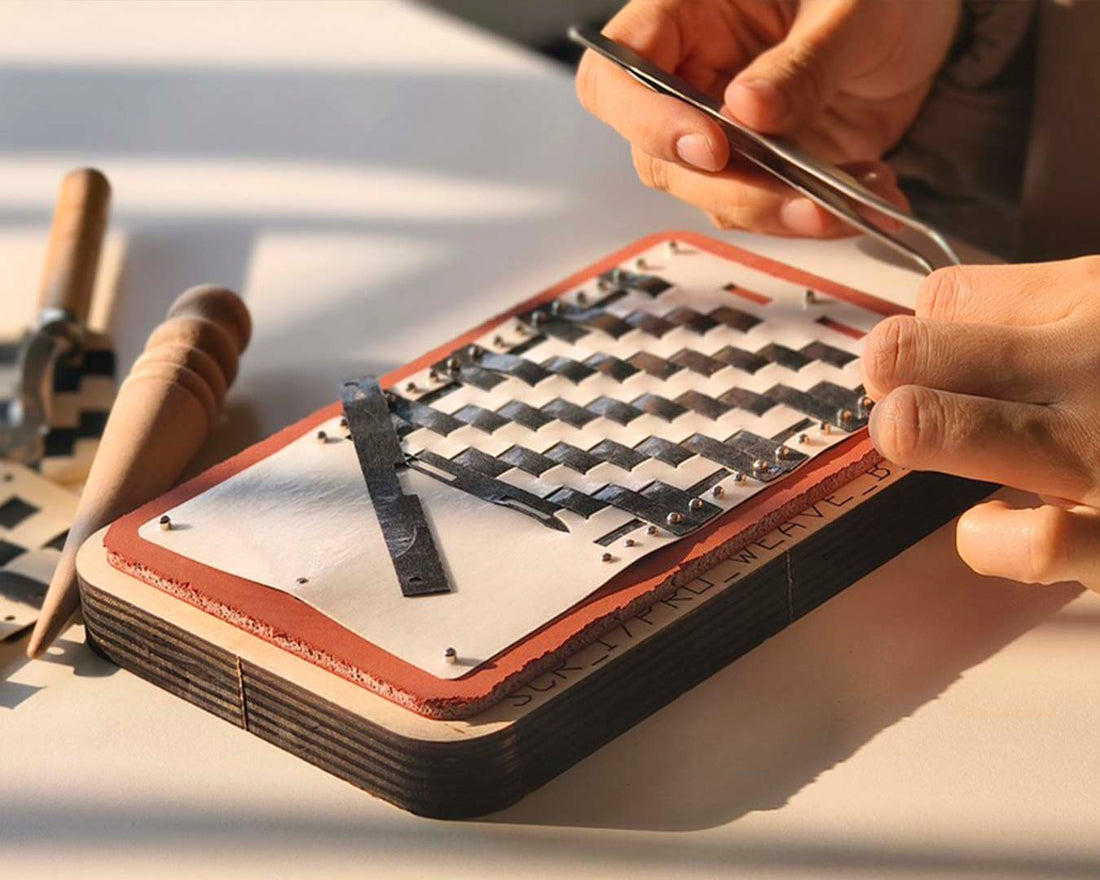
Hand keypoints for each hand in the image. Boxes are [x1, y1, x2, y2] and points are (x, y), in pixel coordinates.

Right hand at [576, 0, 958, 235]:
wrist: (926, 20)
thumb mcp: (852, 6)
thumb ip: (802, 62)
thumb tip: (747, 113)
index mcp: (685, 13)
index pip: (616, 77)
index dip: (646, 120)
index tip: (712, 147)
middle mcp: (690, 78)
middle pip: (661, 158)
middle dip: (732, 189)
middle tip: (803, 200)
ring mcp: (723, 130)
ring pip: (713, 195)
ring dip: (780, 212)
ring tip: (856, 199)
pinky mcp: (761, 167)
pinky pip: (765, 208)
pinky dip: (814, 215)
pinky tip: (867, 195)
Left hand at [861, 257, 1099, 589]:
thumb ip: (1050, 310)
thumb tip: (948, 328)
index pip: (945, 298)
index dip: (921, 331)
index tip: (923, 357)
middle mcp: (1092, 365)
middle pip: (911, 349)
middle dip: (889, 371)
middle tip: (901, 395)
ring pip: (932, 425)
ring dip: (915, 434)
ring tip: (923, 438)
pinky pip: (1019, 542)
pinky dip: (986, 538)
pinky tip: (991, 527)